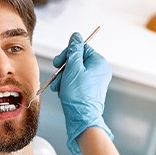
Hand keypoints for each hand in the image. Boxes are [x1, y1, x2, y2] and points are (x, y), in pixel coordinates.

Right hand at [51, 33, 112, 154]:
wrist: (81, 118)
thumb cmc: (78, 95)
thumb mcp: (73, 68)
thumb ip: (74, 50)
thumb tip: (76, 36)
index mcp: (98, 63)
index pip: (82, 48)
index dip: (68, 54)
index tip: (59, 62)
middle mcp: (98, 71)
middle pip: (76, 61)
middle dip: (63, 68)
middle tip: (57, 75)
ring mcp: (93, 82)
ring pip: (73, 72)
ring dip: (62, 78)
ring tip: (59, 87)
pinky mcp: (87, 91)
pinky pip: (74, 82)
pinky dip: (66, 85)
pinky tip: (62, 92)